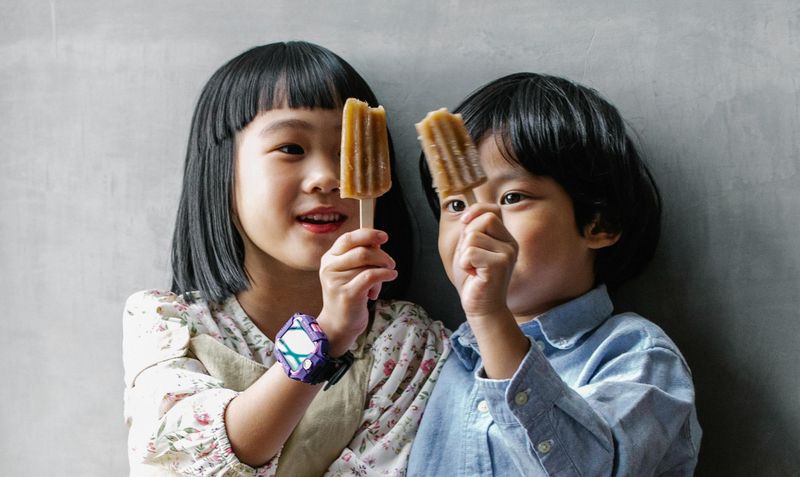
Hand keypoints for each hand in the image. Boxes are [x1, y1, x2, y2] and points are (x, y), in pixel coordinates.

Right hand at [317, 229, 397, 355]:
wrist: (339, 323)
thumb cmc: (349, 295)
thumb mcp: (351, 272)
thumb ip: (361, 256)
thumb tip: (377, 242)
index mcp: (329, 258)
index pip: (348, 238)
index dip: (367, 234)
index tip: (384, 236)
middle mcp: (329, 268)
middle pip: (362, 251)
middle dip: (381, 255)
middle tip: (390, 263)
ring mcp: (336, 281)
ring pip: (368, 265)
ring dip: (382, 270)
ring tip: (383, 279)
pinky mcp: (347, 294)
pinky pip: (371, 276)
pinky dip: (385, 274)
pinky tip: (391, 276)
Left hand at [451, 203, 517, 323]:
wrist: (481, 307)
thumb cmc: (473, 279)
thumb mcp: (469, 248)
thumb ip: (471, 230)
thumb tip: (467, 214)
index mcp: (505, 238)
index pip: (494, 209)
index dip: (476, 210)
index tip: (464, 222)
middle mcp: (510, 244)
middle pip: (485, 219)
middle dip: (468, 236)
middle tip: (471, 258)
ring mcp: (508, 253)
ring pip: (473, 236)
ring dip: (464, 254)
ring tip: (473, 268)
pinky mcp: (500, 264)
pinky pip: (470, 252)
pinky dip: (465, 264)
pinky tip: (474, 274)